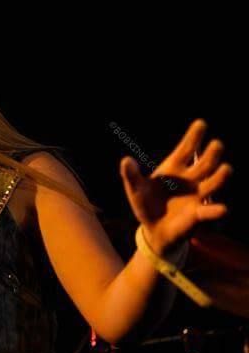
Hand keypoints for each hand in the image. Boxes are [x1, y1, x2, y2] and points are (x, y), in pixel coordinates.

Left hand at [120, 119, 231, 255]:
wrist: (153, 229)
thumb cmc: (145, 204)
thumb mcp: (135, 189)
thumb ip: (131, 175)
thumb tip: (126, 160)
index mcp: (174, 167)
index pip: (186, 148)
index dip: (193, 136)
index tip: (201, 123)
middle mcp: (190, 178)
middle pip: (205, 163)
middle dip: (212, 154)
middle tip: (216, 144)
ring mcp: (197, 195)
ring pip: (214, 183)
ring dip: (221, 176)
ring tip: (226, 168)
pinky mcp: (199, 214)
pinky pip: (210, 211)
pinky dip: (215, 210)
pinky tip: (221, 209)